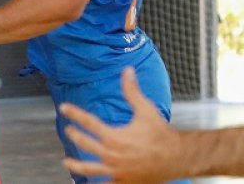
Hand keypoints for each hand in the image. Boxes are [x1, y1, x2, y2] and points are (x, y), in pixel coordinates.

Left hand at [61, 68, 184, 182]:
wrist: (179, 157)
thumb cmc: (162, 134)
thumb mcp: (146, 109)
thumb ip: (132, 91)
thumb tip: (127, 71)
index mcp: (114, 136)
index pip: (88, 122)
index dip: (74, 113)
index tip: (64, 107)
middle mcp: (112, 155)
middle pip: (86, 145)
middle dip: (75, 137)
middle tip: (68, 131)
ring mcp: (117, 170)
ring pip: (91, 169)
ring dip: (76, 166)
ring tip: (67, 163)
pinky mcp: (125, 182)